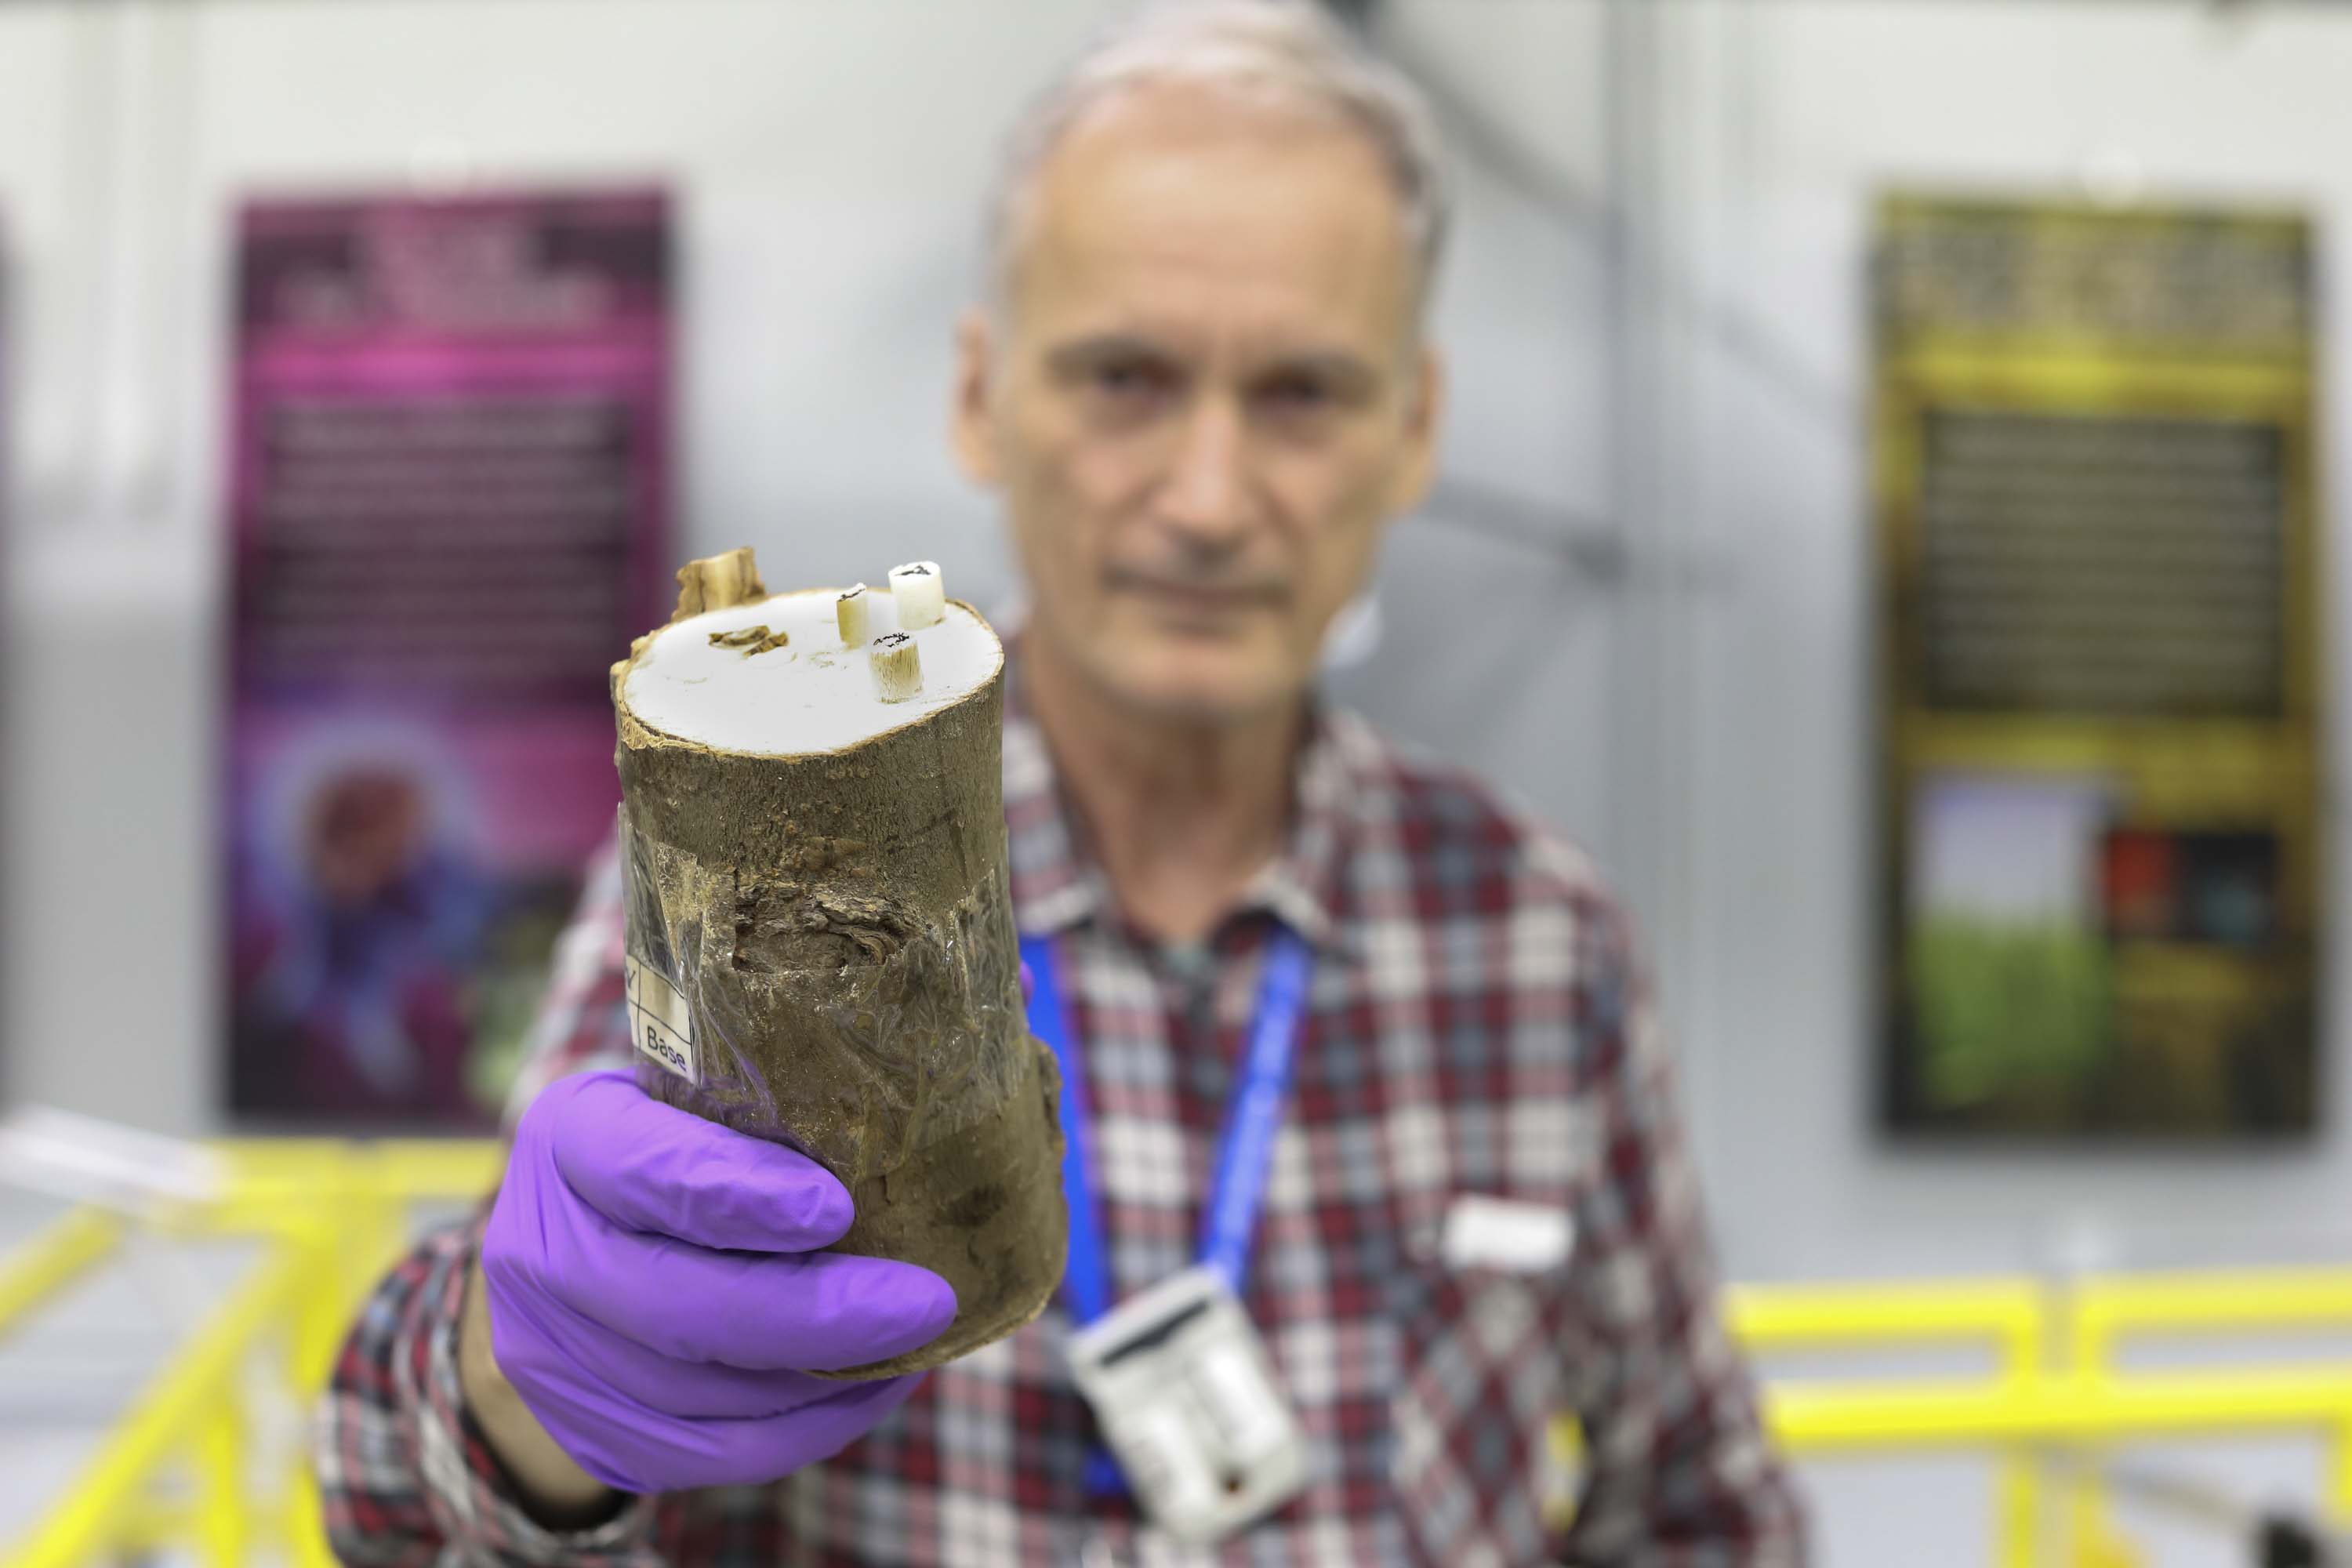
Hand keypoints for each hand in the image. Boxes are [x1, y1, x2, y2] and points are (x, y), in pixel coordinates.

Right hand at [470, 1070, 955, 1497]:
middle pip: (681, 1304)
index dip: (738, 1194)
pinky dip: (806, 1428)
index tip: (839, 1205)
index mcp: (573, 1137)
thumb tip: (1007, 980)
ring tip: (920, 1341)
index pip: (645, 1168)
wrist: (558, 1254)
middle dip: (816, 1312)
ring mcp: (558, 1353)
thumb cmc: (670, 1141)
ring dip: (824, 1378)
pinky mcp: (592, 1430)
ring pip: (703, 1391)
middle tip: (926, 1298)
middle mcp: (545, 1248)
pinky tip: (876, 1389)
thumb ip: (827, 1043)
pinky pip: (713, 1453)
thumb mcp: (700, 1078)